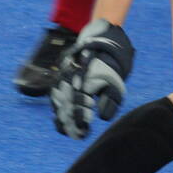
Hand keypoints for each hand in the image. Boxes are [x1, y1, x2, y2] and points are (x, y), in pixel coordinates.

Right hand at [51, 19, 133, 138]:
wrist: (103, 36)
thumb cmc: (113, 61)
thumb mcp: (117, 80)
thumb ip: (111, 99)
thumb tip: (102, 117)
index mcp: (86, 78)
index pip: (80, 104)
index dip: (80, 120)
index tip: (84, 132)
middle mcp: (71, 75)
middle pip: (66, 104)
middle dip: (70, 122)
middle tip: (76, 135)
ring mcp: (64, 73)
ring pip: (58, 98)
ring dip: (61, 115)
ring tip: (65, 130)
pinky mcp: (62, 72)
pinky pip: (55, 91)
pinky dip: (57, 105)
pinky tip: (60, 116)